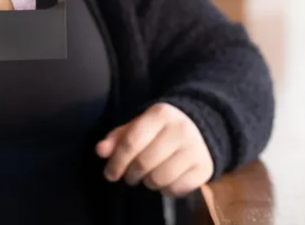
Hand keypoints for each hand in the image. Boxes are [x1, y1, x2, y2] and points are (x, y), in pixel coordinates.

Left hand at [95, 102, 213, 197]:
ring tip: (148, 177)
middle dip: (131, 175)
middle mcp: (180, 129)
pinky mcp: (204, 167)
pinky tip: (165, 181)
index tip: (110, 174)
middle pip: (144, 163)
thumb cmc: (162, 127)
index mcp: (160, 114)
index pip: (132, 142)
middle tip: (129, 177)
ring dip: (148, 183)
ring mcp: (195, 149)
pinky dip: (166, 190)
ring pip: (159, 179)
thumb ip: (118, 137)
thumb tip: (100, 151)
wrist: (202, 126)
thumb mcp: (140, 125)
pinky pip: (177, 189)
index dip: (117, 161)